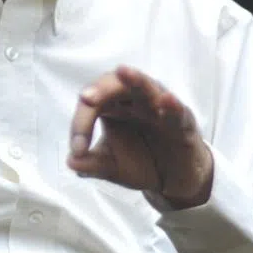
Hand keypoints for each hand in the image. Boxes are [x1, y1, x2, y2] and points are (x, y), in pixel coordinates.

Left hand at [67, 65, 213, 208]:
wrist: (172, 180)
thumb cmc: (140, 162)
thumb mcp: (111, 167)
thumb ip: (91, 165)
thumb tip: (70, 162)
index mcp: (113, 107)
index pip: (91, 104)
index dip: (80, 124)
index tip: (77, 150)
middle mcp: (135, 101)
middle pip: (115, 84)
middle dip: (101, 89)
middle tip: (87, 98)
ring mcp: (159, 109)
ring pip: (147, 87)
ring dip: (135, 79)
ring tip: (123, 72)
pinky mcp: (182, 123)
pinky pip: (178, 111)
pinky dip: (172, 105)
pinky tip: (165, 100)